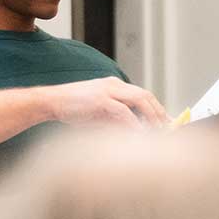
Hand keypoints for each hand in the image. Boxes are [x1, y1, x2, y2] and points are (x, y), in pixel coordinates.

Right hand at [46, 77, 169, 127]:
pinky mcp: (100, 99)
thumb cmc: (74, 110)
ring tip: (159, 131)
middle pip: (146, 96)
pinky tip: (140, 133)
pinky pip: (123, 111)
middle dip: (160, 113)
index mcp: (115, 86)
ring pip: (140, 100)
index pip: (143, 95)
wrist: (50, 102)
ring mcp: (107, 90)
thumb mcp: (101, 114)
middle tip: (169, 129)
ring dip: (152, 116)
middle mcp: (114, 85)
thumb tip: (139, 132)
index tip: (169, 123)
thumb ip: (119, 120)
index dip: (158, 109)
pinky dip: (134, 123)